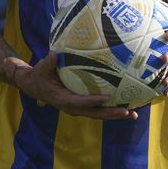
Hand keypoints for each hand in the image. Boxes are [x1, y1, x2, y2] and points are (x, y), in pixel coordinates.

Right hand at [14, 51, 137, 119]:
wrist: (35, 85)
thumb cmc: (40, 75)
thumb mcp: (41, 68)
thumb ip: (48, 63)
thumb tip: (53, 54)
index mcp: (62, 99)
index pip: (79, 102)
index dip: (93, 101)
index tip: (107, 98)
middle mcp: (72, 107)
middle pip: (94, 113)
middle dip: (111, 113)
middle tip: (127, 112)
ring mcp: (78, 107)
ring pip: (99, 114)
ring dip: (115, 115)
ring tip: (133, 114)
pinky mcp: (82, 105)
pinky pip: (98, 110)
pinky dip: (112, 110)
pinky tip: (126, 108)